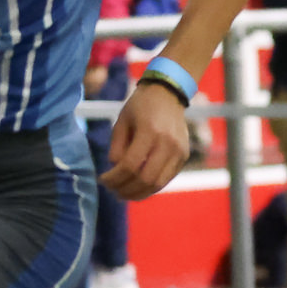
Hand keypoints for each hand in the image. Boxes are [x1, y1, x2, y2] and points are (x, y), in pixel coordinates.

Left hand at [104, 76, 194, 197]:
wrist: (168, 94)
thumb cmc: (140, 106)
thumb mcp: (122, 121)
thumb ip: (117, 147)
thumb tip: (114, 171)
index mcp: (150, 131)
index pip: (130, 165)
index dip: (114, 178)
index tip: (102, 180)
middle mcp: (168, 143)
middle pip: (145, 178)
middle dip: (126, 189)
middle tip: (112, 191)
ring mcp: (179, 151)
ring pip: (158, 183)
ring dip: (138, 193)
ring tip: (123, 193)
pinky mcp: (183, 156)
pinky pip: (166, 179)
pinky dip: (150, 187)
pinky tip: (137, 187)